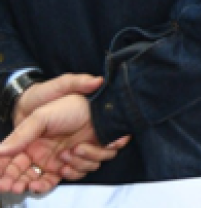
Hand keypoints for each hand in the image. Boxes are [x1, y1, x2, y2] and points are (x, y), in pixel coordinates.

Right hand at [0, 93, 128, 194]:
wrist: (99, 106)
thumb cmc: (69, 107)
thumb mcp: (41, 117)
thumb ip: (21, 135)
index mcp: (32, 145)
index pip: (14, 166)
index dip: (8, 178)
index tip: (5, 185)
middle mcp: (47, 154)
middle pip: (33, 179)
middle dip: (29, 184)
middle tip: (27, 185)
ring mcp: (66, 159)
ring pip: (60, 177)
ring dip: (68, 165)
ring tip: (70, 150)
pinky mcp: (84, 159)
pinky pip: (81, 172)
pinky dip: (83, 163)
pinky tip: (82, 148)